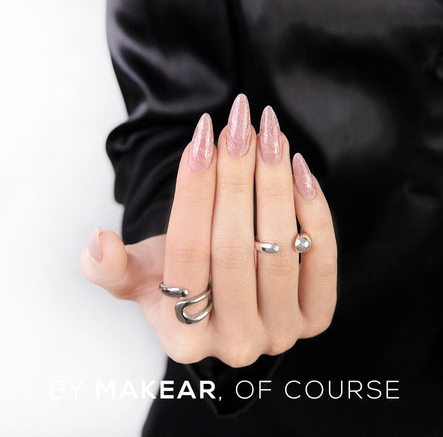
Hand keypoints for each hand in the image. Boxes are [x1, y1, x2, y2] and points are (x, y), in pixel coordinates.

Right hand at [80, 94, 336, 367]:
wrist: (226, 299)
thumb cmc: (181, 281)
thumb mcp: (140, 277)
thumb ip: (113, 269)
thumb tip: (98, 242)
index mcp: (183, 336)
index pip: (187, 252)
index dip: (193, 189)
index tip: (201, 135)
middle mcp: (235, 342)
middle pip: (235, 247)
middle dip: (237, 176)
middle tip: (239, 123)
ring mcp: (281, 333)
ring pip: (280, 248)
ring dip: (275, 183)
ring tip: (268, 134)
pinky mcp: (316, 317)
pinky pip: (322, 259)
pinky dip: (314, 210)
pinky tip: (299, 168)